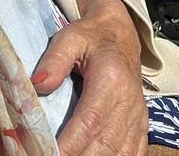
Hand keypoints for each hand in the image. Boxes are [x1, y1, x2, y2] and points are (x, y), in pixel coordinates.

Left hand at [31, 0, 146, 155]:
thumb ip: (54, 60)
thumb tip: (37, 84)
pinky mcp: (141, 126)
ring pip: (121, 153)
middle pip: (106, 144)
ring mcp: (138, 117)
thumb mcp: (70, 37)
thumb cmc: (91, 36)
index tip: (51, 153)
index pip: (91, 120)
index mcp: (111, 78)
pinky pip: (133, 153)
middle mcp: (129, 101)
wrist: (120, 34)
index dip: (72, 143)